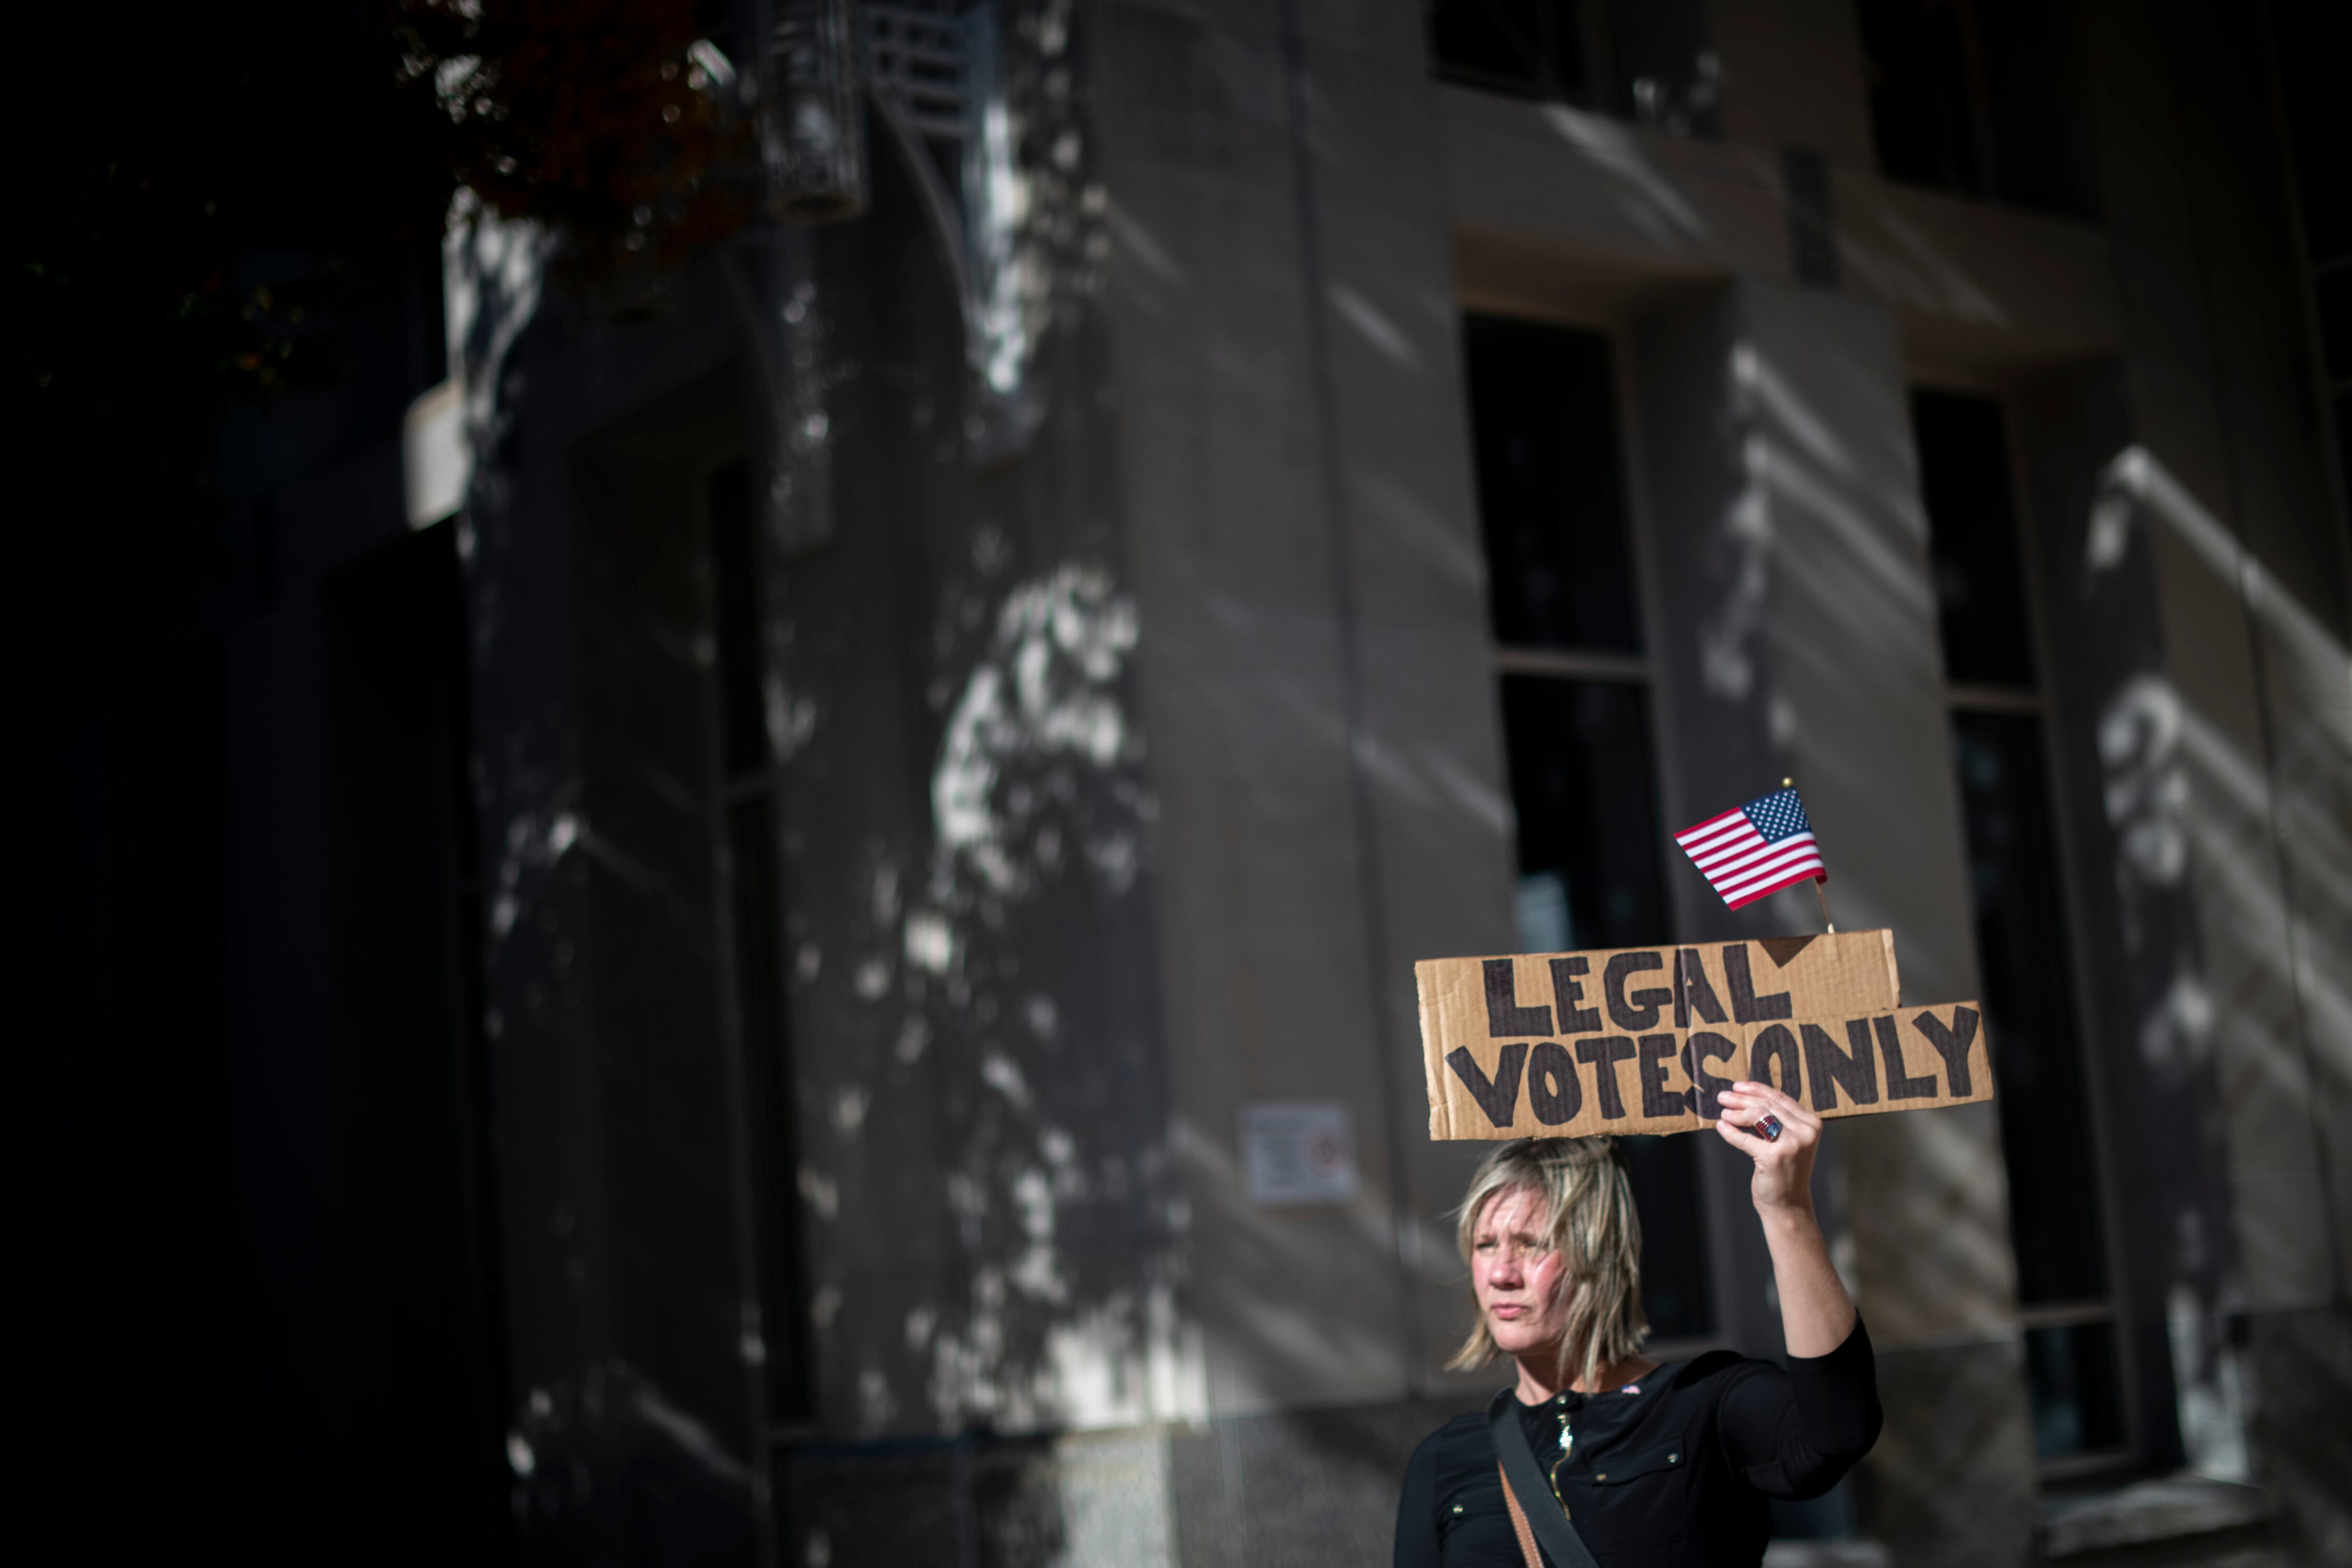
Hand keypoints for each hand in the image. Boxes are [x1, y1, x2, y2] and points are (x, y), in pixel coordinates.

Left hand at [1713, 1080, 1821, 1217]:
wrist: (1789, 1205)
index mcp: (1812, 1124)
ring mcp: (1791, 1144)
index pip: (1780, 1098)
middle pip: (1767, 1105)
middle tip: (1722, 1096)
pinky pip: (1745, 1138)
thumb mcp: (1789, 1141)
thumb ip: (1779, 1119)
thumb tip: (1747, 1095)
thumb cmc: (1785, 1171)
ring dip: (1736, 1113)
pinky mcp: (1773, 1157)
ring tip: (1723, 1112)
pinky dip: (1730, 1132)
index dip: (1756, 1089)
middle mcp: (1805, 1132)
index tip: (1738, 1086)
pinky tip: (1721, 1127)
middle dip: (1741, 1099)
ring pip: (1757, 1116)